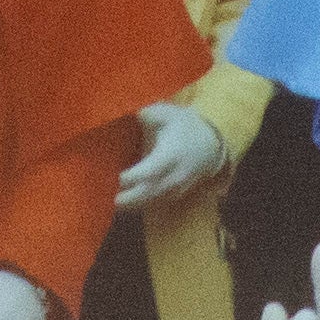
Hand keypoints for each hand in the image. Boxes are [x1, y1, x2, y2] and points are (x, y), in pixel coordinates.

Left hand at [114, 103, 229, 210]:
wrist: (208, 144)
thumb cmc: (183, 125)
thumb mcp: (167, 113)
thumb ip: (148, 114)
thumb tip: (130, 115)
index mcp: (172, 153)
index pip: (153, 170)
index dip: (136, 176)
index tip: (119, 177)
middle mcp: (175, 174)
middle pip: (152, 191)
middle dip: (131, 198)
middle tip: (111, 201)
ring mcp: (176, 187)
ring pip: (154, 201)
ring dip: (134, 205)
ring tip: (112, 205)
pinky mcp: (174, 195)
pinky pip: (157, 204)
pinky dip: (141, 206)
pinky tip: (124, 206)